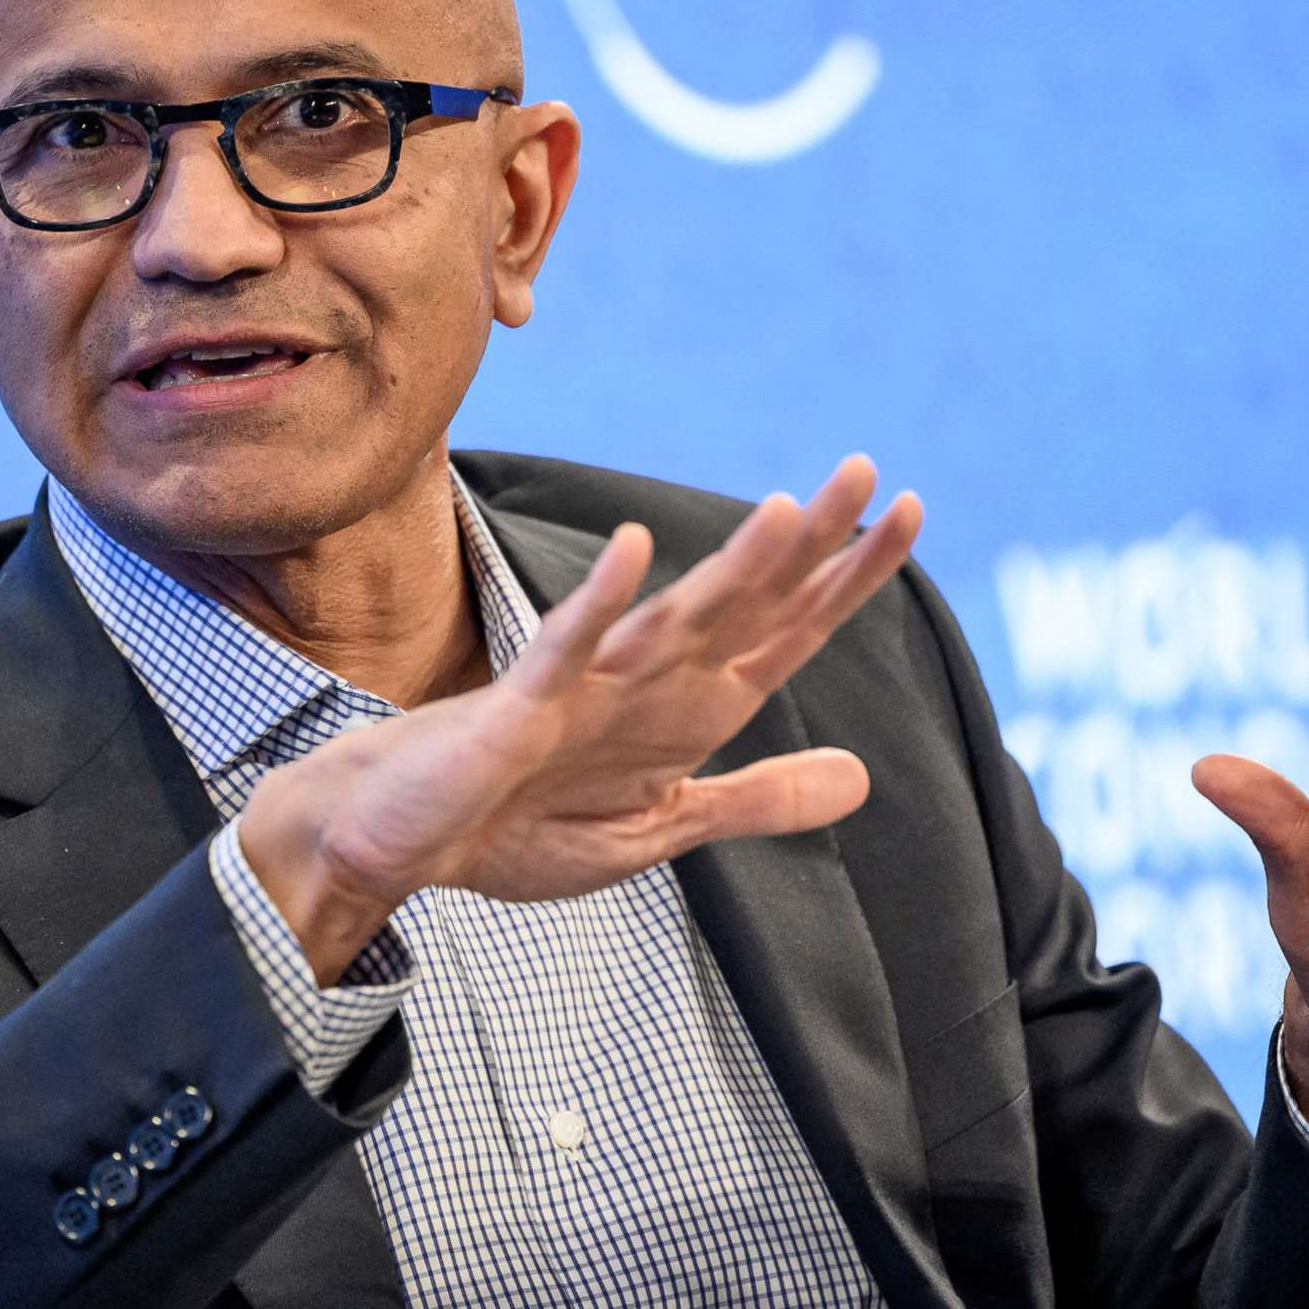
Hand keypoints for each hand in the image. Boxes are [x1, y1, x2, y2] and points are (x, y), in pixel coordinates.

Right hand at [238, 455, 923, 981]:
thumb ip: (756, 801)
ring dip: (731, 569)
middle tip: (868, 470)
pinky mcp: (521, 707)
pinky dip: (601, 602)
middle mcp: (650, 681)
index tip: (909, 516)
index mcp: (691, 709)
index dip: (850, 579)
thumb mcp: (661, 828)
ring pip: (674, 618)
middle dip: (811, 545)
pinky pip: (566, 650)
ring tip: (788, 511)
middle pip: (748, 606)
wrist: (398, 838)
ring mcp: (586, 687)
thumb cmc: (515, 823)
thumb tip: (861, 777)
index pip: (789, 632)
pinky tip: (632, 551)